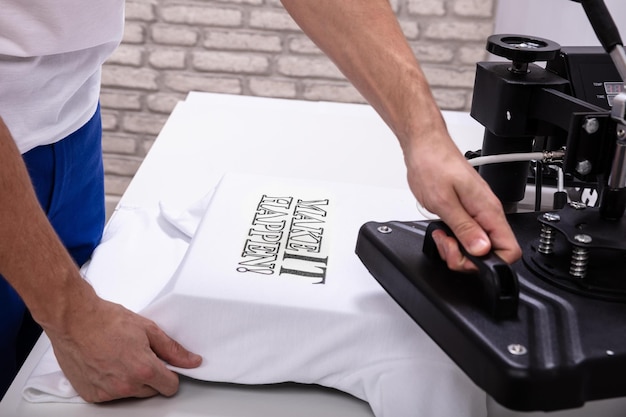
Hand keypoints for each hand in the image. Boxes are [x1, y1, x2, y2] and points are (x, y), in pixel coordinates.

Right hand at [46, 294, 201, 402]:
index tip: (165, 366)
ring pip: (132, 393)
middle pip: (152, 391)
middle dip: (150, 375)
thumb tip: (191, 360)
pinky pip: (111, 395)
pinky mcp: (92, 395)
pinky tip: (106, 364)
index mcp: (144, 369)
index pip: (170, 386)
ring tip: (120, 357)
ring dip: (131, 380)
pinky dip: (111, 383)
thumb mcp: (148, 329)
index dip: (170, 374)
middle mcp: (126, 385)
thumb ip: (172, 349)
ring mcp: (108, 392)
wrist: (74, 320)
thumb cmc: (106, 320)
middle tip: (138, 355)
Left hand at [404, 131, 521, 271]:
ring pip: (478, 245)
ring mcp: (478, 211)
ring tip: (442, 235)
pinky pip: (468, 234)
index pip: (509, 249)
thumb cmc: (433, 165)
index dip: (489, 263)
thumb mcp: (443, 202)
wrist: (425, 146)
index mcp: (488, 210)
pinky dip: (454, 238)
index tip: (466, 257)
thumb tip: (482, 250)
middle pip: (492, 251)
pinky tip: (442, 230)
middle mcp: (488, 211)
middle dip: (466, 257)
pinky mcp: (468, 209)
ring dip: (457, 248)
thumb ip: (464, 228)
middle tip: (447, 245)